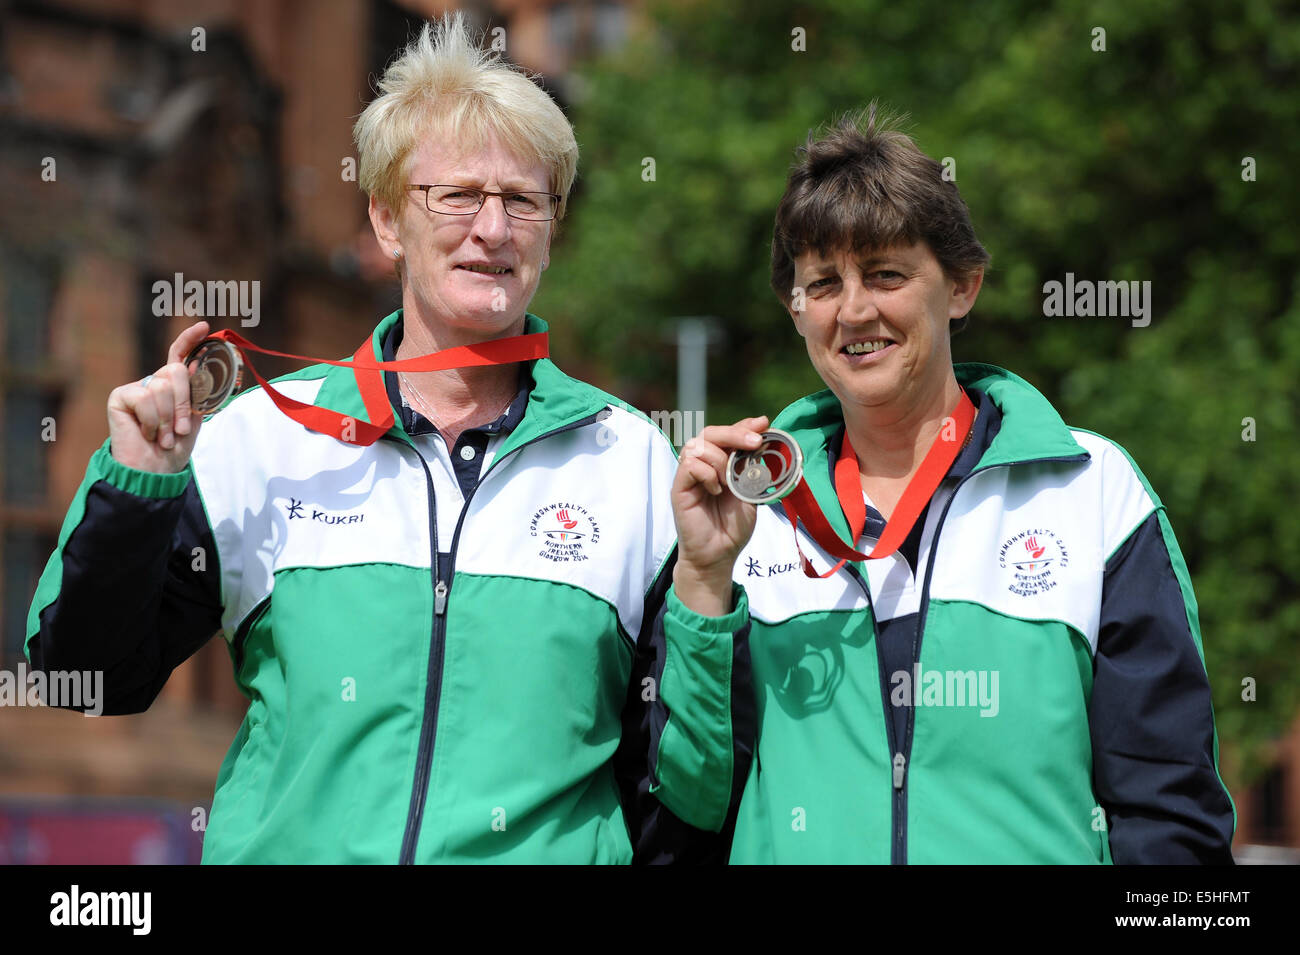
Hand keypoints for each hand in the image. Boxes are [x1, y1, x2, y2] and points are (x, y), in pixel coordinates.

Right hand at [107, 321, 210, 472]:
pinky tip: (146, 433)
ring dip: (168, 418)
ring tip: (164, 436)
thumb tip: (195, 364)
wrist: (154, 470)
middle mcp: (154, 382)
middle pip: (177, 371)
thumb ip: (196, 393)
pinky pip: (145, 398)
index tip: (204, 327)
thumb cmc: (175, 447)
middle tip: (181, 429)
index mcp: (174, 386)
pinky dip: (151, 420)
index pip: (180, 356)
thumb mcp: (193, 418)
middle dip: (184, 402)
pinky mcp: (121, 396)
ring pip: (162, 386)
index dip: (190, 340)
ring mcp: (137, 388)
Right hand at [672, 416, 769, 615]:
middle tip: (755, 442)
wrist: (719, 555)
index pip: (727, 434)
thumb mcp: (749, 492)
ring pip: (698, 445)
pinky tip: (716, 490)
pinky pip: (689, 464)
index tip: (764, 424)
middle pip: (710, 432)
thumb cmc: (733, 526)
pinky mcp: (679, 487)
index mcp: (719, 463)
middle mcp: (702, 464)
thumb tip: (764, 441)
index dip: (744, 426)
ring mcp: (689, 475)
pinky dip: (707, 473)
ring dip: (719, 458)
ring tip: (730, 482)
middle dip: (735, 433)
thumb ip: (751, 467)